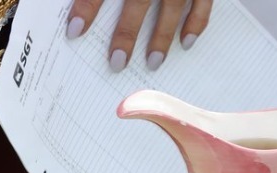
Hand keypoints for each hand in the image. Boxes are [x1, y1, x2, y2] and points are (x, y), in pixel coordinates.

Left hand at [65, 0, 213, 70]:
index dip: (87, 7)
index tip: (74, 31)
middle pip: (138, 2)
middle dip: (126, 34)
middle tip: (116, 63)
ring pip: (172, 8)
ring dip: (161, 38)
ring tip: (153, 63)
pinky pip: (203, 4)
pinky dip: (196, 24)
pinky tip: (186, 43)